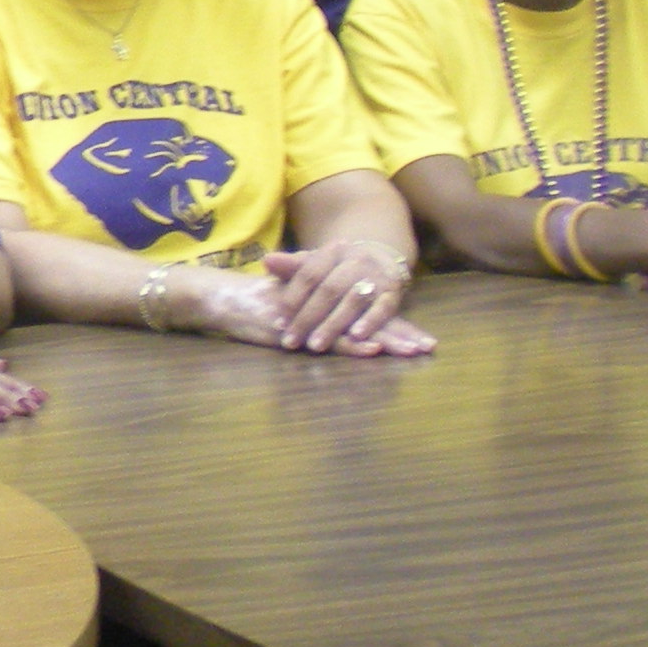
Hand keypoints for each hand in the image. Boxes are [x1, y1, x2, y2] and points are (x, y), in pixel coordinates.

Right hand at [181, 264, 434, 358]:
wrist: (218, 296)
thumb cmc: (250, 303)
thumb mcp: (286, 305)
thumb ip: (310, 312)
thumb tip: (334, 328)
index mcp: (326, 301)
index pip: (367, 313)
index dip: (394, 325)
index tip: (420, 338)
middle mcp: (323, 306)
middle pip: (369, 321)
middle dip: (401, 335)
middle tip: (429, 347)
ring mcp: (312, 317)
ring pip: (355, 330)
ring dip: (387, 341)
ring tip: (414, 351)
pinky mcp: (297, 329)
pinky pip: (328, 340)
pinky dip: (351, 346)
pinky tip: (372, 351)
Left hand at [260, 237, 421, 353]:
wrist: (381, 259)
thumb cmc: (338, 269)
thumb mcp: (316, 264)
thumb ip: (292, 266)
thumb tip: (266, 261)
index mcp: (332, 252)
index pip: (308, 274)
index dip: (292, 299)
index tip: (278, 323)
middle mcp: (355, 261)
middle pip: (328, 289)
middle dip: (308, 318)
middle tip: (291, 341)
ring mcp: (375, 276)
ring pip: (353, 300)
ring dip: (334, 324)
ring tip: (315, 345)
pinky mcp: (393, 293)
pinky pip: (383, 307)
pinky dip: (371, 322)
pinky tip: (356, 337)